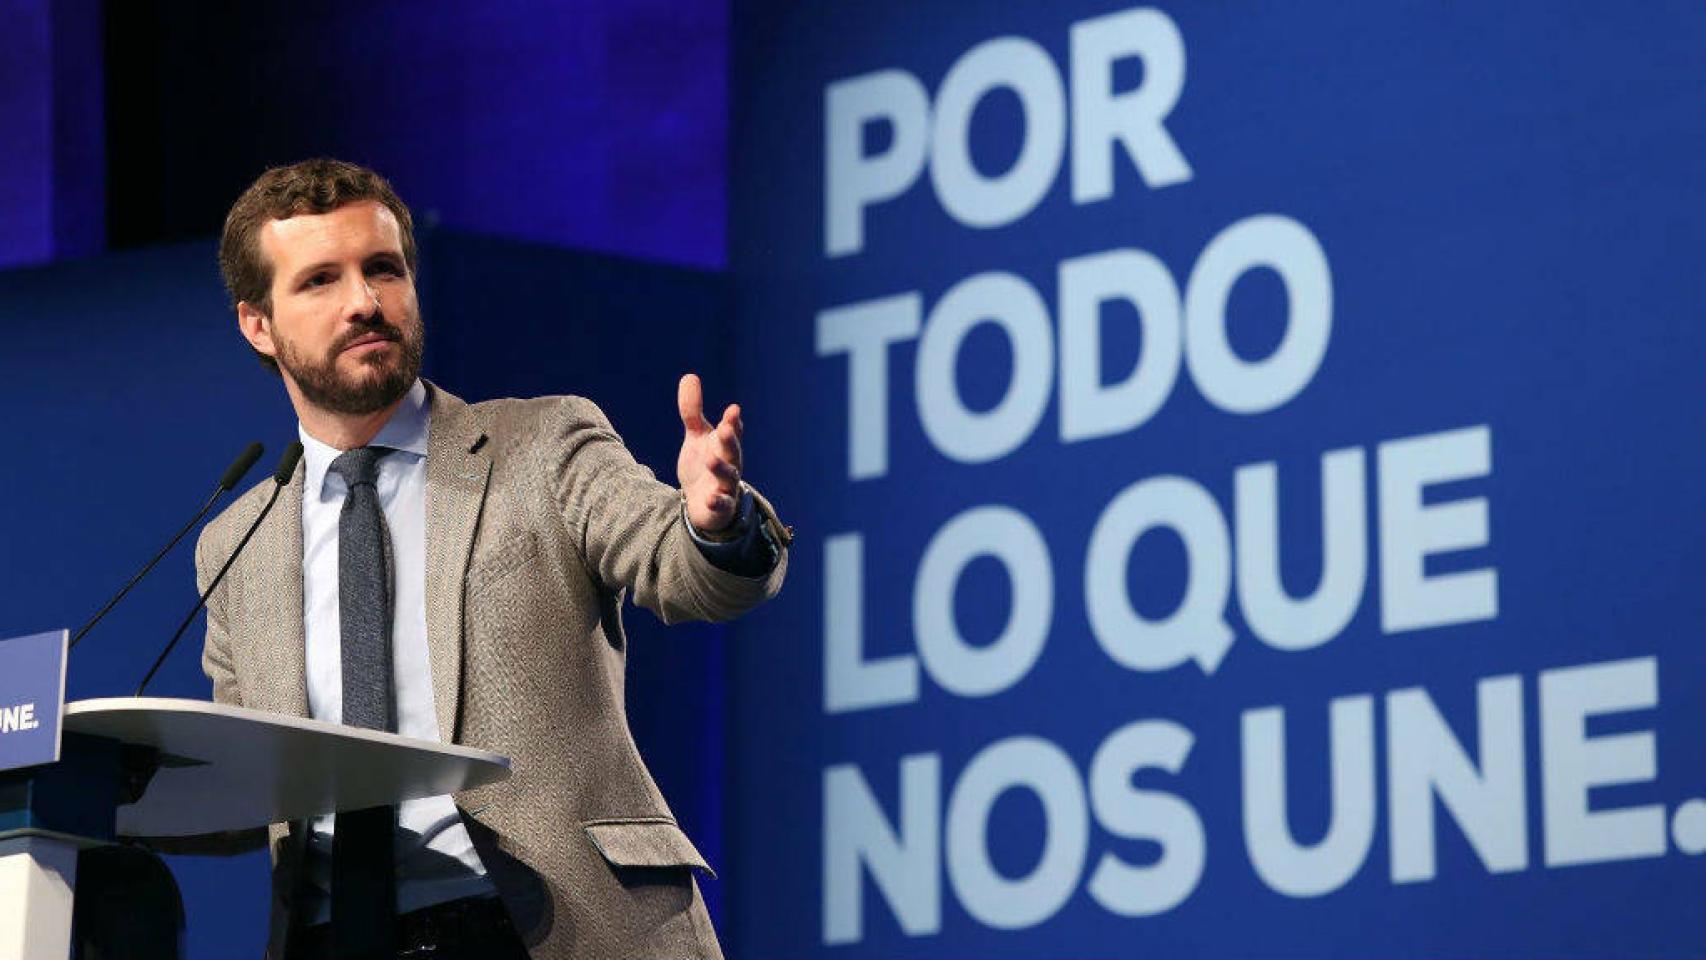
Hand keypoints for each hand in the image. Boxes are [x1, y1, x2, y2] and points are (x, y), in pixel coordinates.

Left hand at [676, 373, 743, 533]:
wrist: (704, 504)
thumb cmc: (704, 466)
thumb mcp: (697, 437)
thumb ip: (692, 411)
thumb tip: (690, 376)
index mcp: (726, 446)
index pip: (732, 432)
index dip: (733, 422)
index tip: (732, 411)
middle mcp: (730, 464)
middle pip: (733, 452)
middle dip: (730, 441)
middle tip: (725, 428)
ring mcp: (726, 486)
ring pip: (728, 477)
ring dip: (721, 468)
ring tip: (710, 458)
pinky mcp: (720, 507)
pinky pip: (722, 504)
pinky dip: (717, 501)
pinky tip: (709, 497)